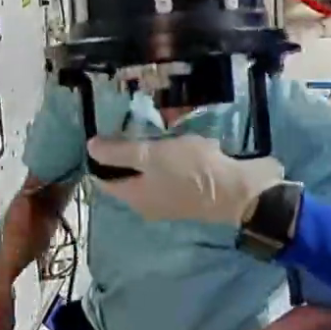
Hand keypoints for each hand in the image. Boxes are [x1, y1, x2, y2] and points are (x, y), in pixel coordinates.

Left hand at [85, 135, 285, 227]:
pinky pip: (178, 173)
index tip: (105, 133)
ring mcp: (175, 200)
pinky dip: (178, 159)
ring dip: (157, 154)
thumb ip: (119, 152)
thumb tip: (89, 147)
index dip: (101, 158)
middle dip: (132, 152)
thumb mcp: (151, 155)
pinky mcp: (197, 193)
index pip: (104, 179)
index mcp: (134, 197)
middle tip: (134, 126)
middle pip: (131, 177)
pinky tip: (185, 142)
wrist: (241, 190)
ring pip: (156, 174)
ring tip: (162, 129)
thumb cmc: (191, 172)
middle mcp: (150, 203)